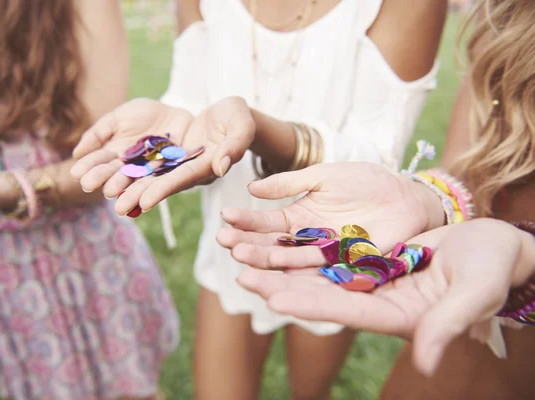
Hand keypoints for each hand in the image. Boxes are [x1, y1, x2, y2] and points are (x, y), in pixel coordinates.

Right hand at [69, 97, 192, 194]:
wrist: (179, 114)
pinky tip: (143, 202)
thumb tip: (77, 153)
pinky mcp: (170, 176)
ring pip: (137, 183)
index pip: (100, 161)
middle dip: (103, 179)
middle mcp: (131, 167)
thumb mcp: (119, 117)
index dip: (89, 167)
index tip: (77, 173)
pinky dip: (153, 192)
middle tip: (89, 185)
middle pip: (116, 174)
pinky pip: (162, 184)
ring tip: (112, 197)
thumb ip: (99, 133)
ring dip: (125, 192)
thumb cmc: (148, 115)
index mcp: (116, 154)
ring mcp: (150, 172)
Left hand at [70, 97, 254, 215]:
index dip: (164, 190)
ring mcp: (174, 162)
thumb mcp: (242, 126)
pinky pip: (142, 159)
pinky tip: (105, 170)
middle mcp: (187, 169)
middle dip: (139, 194)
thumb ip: (234, 146)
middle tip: (117, 208)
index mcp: (206, 167)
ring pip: (147, 173)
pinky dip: (124, 165)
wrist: (227, 114)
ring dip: (126, 183)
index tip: (145, 202)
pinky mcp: (164, 153)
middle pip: (161, 182)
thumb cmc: (238, 119)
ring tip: (102, 193)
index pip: (183, 179)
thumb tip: (221, 166)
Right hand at [216, 162, 441, 268]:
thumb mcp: (324, 176)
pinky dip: (299, 277)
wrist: (407, 196)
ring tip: (241, 258)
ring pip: (290, 263)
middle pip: (271, 246)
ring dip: (265, 261)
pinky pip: (320, 275)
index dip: (245, 221)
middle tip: (224, 241)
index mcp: (299, 218)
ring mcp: (325, 257)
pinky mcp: (346, 269)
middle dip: (247, 244)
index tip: (225, 217)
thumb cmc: (366, 181)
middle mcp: (306, 241)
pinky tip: (279, 274)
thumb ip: (290, 183)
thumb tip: (252, 187)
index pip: (265, 223)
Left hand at [235, 219, 534, 375]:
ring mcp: (372, 280)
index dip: (311, 306)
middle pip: (323, 294)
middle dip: (282, 285)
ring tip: (247, 255)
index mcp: (398, 316)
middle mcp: (378, 301)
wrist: (493, 246)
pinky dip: (305, 247)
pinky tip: (278, 238)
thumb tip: (428, 363)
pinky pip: (331, 253)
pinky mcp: (371, 259)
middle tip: (243, 276)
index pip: (348, 312)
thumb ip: (449, 324)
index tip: (276, 299)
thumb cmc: (493, 268)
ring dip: (284, 265)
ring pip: (319, 273)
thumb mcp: (475, 292)